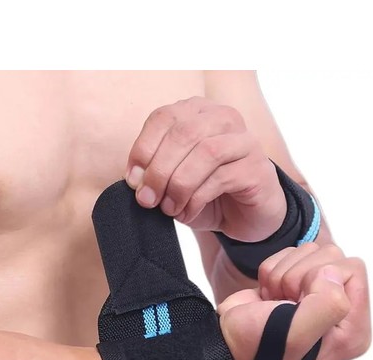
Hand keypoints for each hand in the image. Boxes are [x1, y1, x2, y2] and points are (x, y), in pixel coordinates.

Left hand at [126, 96, 285, 240]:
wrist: (246, 216)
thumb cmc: (207, 193)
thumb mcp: (174, 179)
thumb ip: (155, 172)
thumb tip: (136, 180)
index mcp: (198, 112)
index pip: (164, 117)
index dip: (143, 148)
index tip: (133, 180)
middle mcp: (224, 118)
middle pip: (183, 133)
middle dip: (159, 170)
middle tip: (147, 200)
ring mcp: (245, 141)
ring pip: (205, 152)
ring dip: (178, 185)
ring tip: (169, 209)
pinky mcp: (257, 168)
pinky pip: (221, 178)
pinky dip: (196, 199)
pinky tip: (187, 213)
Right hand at [218, 243, 370, 359]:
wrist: (224, 346)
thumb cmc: (256, 349)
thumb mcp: (296, 334)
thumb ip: (328, 303)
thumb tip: (332, 271)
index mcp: (352, 329)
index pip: (353, 270)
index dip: (320, 277)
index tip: (297, 301)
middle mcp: (340, 311)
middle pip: (332, 257)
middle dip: (298, 275)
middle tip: (283, 302)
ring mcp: (316, 295)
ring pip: (309, 253)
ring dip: (282, 274)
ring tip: (274, 301)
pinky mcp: (294, 283)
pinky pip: (290, 254)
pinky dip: (270, 272)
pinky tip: (267, 296)